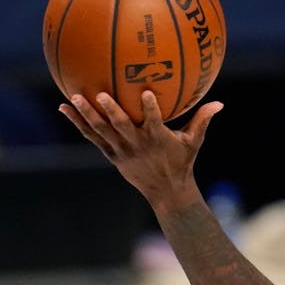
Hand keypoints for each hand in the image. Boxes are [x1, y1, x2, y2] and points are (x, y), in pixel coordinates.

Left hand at [59, 91, 220, 209]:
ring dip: (87, 115)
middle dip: (110, 111)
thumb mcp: (194, 142)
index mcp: (156, 138)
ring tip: (73, 98)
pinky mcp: (111, 155)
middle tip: (100, 95)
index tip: (147, 92)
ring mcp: (121, 151)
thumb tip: (220, 103)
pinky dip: (78, 122)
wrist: (166, 192)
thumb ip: (203, 120)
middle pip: (121, 126)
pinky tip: (64, 107)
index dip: (150, 109)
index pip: (153, 121)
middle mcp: (136, 144)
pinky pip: (92, 136)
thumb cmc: (181, 162)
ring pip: (101, 131)